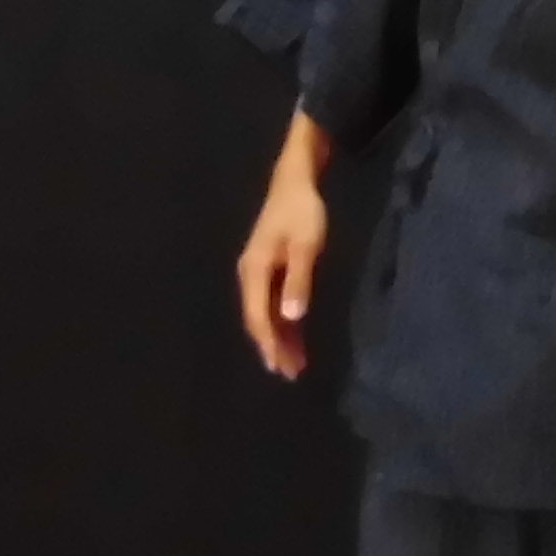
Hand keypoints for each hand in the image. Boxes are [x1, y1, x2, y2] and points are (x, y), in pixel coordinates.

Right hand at [237, 167, 326, 379]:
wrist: (295, 182)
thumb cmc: (302, 212)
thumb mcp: (306, 246)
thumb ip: (298, 281)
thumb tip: (291, 317)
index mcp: (254, 271)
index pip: (258, 316)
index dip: (269, 343)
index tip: (281, 367)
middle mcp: (250, 275)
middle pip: (257, 319)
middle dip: (272, 347)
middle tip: (288, 373)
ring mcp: (257, 273)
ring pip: (264, 313)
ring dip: (278, 338)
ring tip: (293, 363)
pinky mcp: (268, 269)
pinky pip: (271, 302)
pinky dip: (282, 321)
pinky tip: (294, 334)